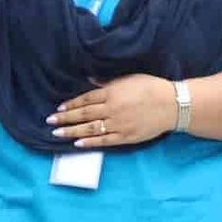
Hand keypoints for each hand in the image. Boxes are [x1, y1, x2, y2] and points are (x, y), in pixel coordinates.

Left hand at [48, 74, 175, 148]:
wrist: (172, 105)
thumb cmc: (151, 88)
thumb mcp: (129, 79)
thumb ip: (108, 82)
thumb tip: (90, 81)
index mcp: (112, 93)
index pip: (85, 99)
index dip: (71, 104)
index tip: (59, 107)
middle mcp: (112, 109)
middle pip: (84, 114)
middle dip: (65, 118)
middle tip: (50, 121)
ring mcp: (118, 124)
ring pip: (90, 129)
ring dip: (71, 131)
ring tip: (57, 133)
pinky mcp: (125, 136)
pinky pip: (104, 141)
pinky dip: (90, 142)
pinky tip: (77, 143)